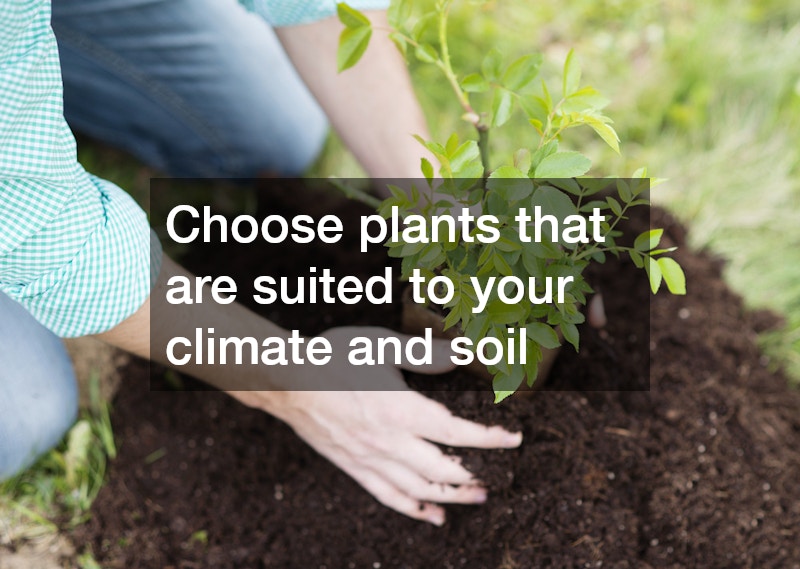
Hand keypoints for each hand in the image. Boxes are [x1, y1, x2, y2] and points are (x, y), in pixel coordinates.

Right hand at [229, 326, 521, 524]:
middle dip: (473, 477)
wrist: (289, 381)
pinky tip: (432, 517)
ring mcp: (371, 459)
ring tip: (475, 498)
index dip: (489, 438)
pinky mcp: (354, 468)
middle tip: (496, 479)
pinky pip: (388, 497)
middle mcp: (389, 441)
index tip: (513, 439)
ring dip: (451, 498)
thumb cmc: (336, 356)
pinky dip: (414, 510)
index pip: (456, 432)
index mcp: (401, 409)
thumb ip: (425, 354)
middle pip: (442, 471)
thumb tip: (462, 353)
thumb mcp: (383, 346)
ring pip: (419, 490)